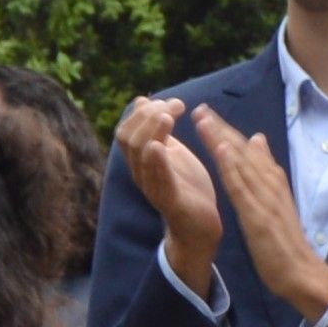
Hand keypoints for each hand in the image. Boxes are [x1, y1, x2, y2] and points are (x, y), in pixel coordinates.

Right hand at [118, 97, 227, 302]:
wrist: (200, 226)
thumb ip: (158, 129)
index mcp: (141, 160)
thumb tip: (143, 100)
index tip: (172, 102)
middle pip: (128, 138)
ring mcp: (152, 187)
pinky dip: (156, 162)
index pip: (127, 129)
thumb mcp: (171, 151)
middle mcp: (140, 173)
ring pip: (139, 155)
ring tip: (167, 118)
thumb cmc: (186, 186)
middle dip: (148, 116)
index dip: (144, 111)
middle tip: (174, 107)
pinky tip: (159, 146)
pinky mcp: (169, 201)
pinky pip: (157, 181)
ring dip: (152, 132)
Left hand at [193, 109, 327, 326]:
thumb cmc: (286, 241)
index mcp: (272, 182)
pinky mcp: (259, 215)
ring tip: (204, 120)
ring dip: (222, 139)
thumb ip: (266, 171)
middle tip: (200, 108)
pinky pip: (243, 188)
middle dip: (221, 128)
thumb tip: (258, 139)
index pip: (248, 151)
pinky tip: (221, 150)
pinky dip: (232, 167)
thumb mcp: (276, 201)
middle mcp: (270, 184)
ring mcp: (265, 199)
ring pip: (241, 163)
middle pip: (243, 151)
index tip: (207, 114)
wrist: (301, 271)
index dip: (227, 131)